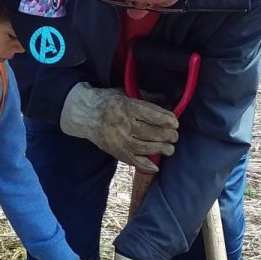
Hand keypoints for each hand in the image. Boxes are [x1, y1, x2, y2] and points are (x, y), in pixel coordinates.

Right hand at [60, 83, 177, 171]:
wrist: (85, 115)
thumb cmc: (108, 102)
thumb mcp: (126, 93)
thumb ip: (146, 98)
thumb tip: (166, 100)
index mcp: (128, 107)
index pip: (153, 115)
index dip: (168, 120)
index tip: (175, 122)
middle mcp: (125, 124)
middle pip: (153, 132)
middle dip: (168, 135)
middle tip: (175, 136)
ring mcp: (121, 140)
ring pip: (146, 147)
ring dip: (162, 149)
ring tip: (170, 148)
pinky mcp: (117, 151)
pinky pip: (133, 161)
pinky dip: (146, 165)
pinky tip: (156, 166)